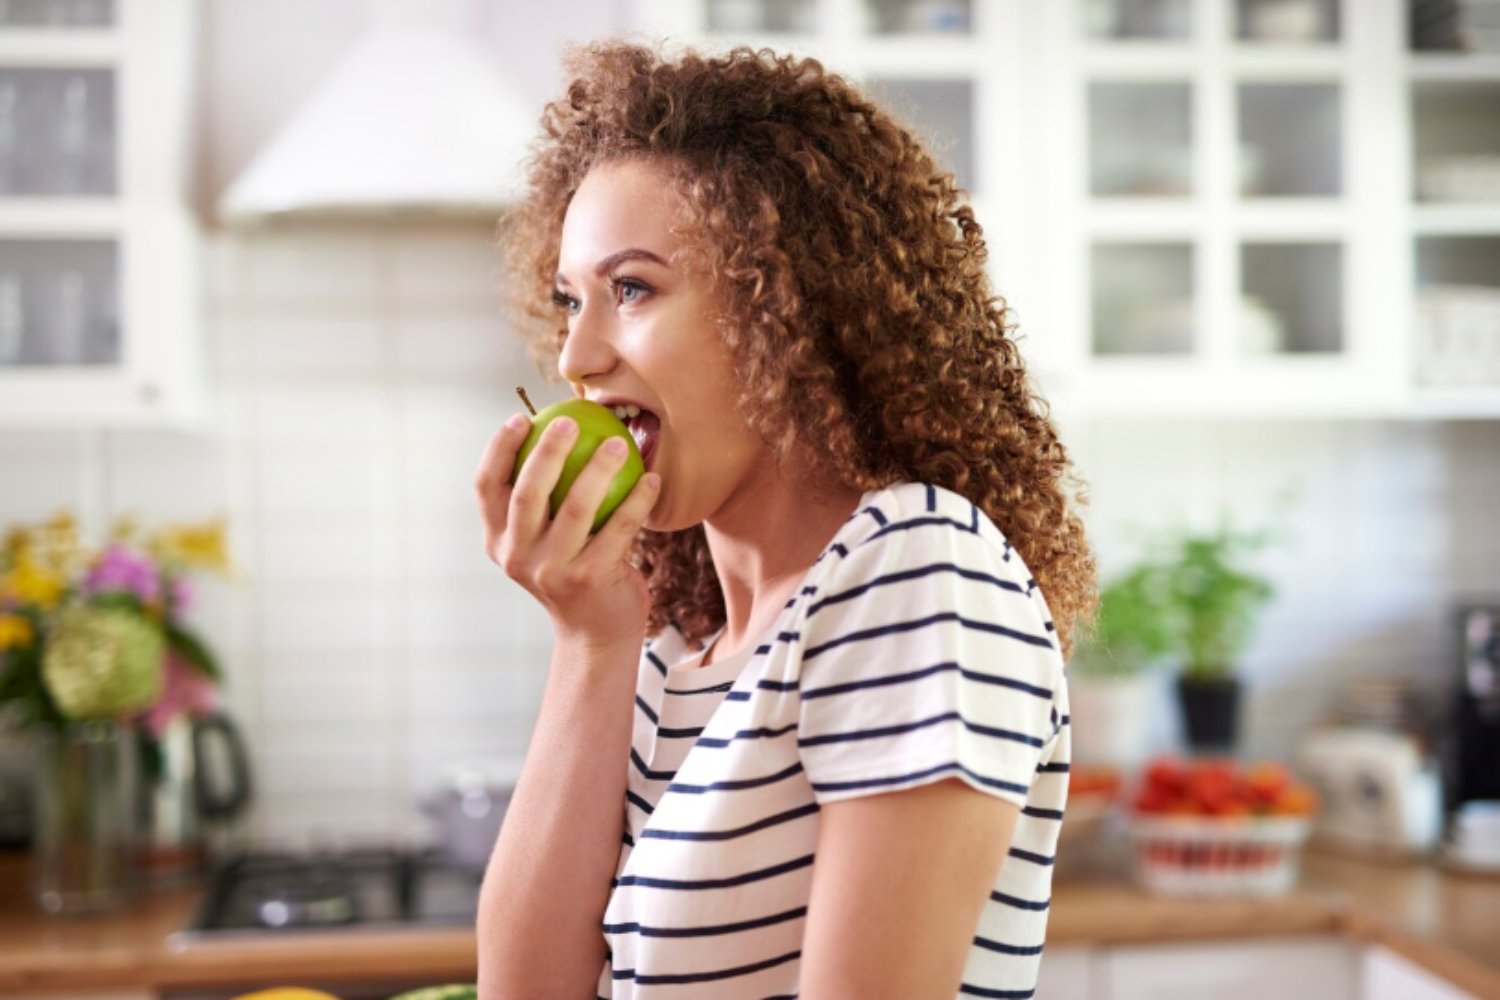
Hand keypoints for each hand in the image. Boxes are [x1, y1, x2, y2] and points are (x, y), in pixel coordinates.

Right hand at [475, 411, 661, 649]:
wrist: (595, 633)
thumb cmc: (572, 570)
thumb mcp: (542, 542)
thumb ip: (541, 501)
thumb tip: (555, 430)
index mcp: (498, 542)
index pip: (486, 487)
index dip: (498, 449)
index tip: (522, 418)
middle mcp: (517, 557)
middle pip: (527, 492)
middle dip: (546, 450)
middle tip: (571, 421)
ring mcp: (552, 571)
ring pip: (576, 508)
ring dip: (600, 468)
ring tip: (620, 443)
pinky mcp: (589, 580)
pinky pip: (619, 528)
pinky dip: (637, 499)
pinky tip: (652, 478)